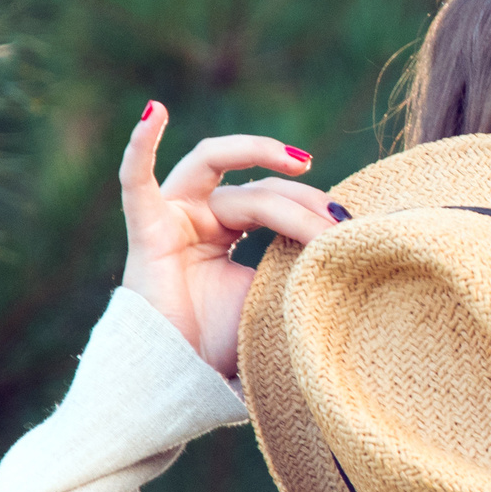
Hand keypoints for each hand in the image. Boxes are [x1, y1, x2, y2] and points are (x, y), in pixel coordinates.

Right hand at [119, 102, 340, 376]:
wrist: (180, 381)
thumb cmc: (225, 343)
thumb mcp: (275, 293)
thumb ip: (300, 259)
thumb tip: (355, 239)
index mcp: (229, 229)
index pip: (275, 200)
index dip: (313, 209)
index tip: (353, 230)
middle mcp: (200, 215)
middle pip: (257, 188)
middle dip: (301, 202)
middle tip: (339, 224)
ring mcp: (172, 216)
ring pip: (219, 168)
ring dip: (258, 155)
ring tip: (299, 160)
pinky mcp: (146, 228)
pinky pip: (136, 179)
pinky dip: (141, 143)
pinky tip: (154, 110)